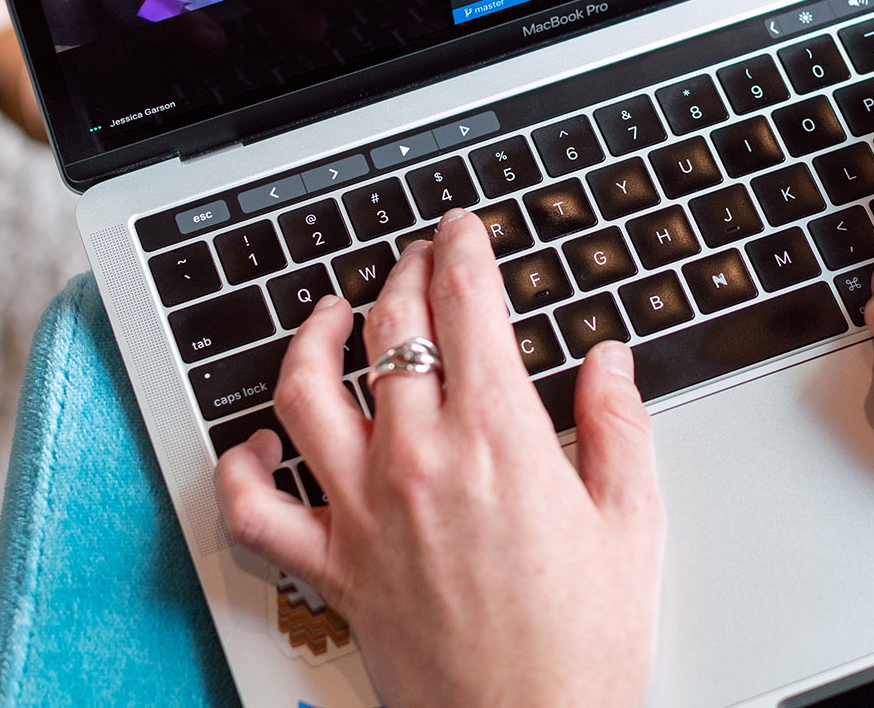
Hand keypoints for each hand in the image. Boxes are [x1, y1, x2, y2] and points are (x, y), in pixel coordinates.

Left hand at [214, 210, 664, 707]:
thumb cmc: (584, 642)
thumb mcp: (631, 519)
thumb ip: (617, 423)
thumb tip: (608, 360)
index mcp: (498, 439)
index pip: (466, 306)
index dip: (462, 250)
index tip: (461, 231)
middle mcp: (418, 460)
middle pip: (390, 327)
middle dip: (405, 271)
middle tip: (420, 256)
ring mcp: (363, 511)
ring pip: (307, 391)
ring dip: (313, 335)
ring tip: (331, 313)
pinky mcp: (332, 567)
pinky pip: (255, 509)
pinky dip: (242, 466)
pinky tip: (261, 440)